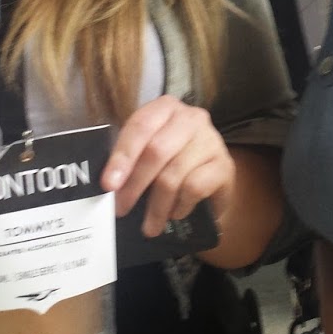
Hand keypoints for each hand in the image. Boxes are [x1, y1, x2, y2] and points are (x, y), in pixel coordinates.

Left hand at [102, 96, 233, 237]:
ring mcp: (211, 140)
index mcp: (166, 108)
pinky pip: (195, 188)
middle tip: (121, 209)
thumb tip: (107, 184)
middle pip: (156, 151)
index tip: (108, 184)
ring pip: (174, 175)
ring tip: (149, 225)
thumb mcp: (148, 152)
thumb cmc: (172, 162)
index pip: (140, 126)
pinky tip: (175, 213)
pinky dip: (180, 206)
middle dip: (135, 184)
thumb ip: (129, 159)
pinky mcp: (225, 165)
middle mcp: (191, 118)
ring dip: (156, 206)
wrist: (212, 179)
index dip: (122, 156)